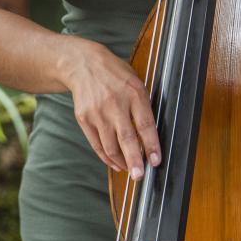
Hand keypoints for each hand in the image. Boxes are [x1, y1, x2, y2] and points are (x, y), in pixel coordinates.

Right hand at [61, 39, 160, 179]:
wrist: (83, 64)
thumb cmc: (115, 73)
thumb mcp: (135, 81)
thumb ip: (143, 104)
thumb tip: (152, 133)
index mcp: (134, 93)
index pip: (145, 124)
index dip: (152, 145)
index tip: (157, 160)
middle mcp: (115, 103)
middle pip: (127, 138)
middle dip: (135, 161)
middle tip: (140, 176)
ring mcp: (98, 112)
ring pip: (110, 145)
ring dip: (121, 162)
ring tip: (130, 170)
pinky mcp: (84, 118)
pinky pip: (97, 144)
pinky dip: (106, 157)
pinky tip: (115, 163)